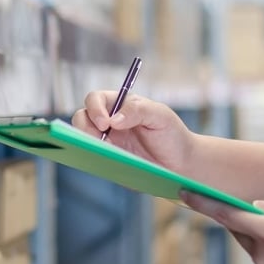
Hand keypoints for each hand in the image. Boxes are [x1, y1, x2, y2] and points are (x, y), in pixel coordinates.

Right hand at [72, 91, 195, 173]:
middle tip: (99, 138)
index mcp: (119, 105)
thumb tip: (113, 120)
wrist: (182, 164)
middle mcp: (108, 122)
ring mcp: (106, 142)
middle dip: (84, 126)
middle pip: (82, 117)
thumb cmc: (172, 135)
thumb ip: (137, 110)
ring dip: (86, 143)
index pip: (95, 99)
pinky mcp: (107, 160)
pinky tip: (103, 162)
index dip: (95, 108)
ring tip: (102, 151)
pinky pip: (92, 158)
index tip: (105, 123)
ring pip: (82, 138)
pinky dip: (92, 159)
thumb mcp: (160, 115)